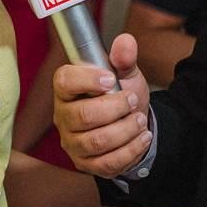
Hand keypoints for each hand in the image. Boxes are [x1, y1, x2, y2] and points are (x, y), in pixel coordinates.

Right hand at [53, 33, 151, 177]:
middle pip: (84, 115)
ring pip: (97, 141)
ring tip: (140, 120)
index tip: (111, 79)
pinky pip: (108, 162)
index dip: (87, 80)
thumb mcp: (125, 74)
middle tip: (133, 100)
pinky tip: (142, 137)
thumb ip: (124, 58)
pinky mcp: (85, 163)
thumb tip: (125, 42)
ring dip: (126, 129)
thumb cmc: (120, 95)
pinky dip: (131, 149)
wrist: (130, 122)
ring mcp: (72, 143)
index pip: (64, 81)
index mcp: (67, 89)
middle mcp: (63, 117)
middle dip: (116, 108)